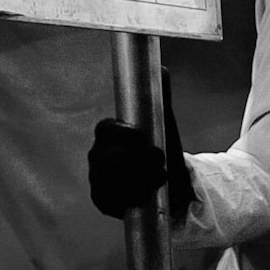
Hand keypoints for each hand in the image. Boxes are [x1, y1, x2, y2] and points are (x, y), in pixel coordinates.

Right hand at [88, 80, 192, 219]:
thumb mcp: (164, 125)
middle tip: (159, 161)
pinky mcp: (102, 201)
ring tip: (159, 177)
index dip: (125, 134)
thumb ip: (160, 98)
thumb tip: (160, 68)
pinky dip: (133, 197)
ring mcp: (97, 179)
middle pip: (105, 157)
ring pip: (110, 179)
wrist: (172, 186)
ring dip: (140, 178)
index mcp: (109, 135)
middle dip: (136, 159)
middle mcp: (97, 156)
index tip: (145, 139)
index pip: (105, 129)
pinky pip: (112, 199)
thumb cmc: (163, 153)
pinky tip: (147, 194)